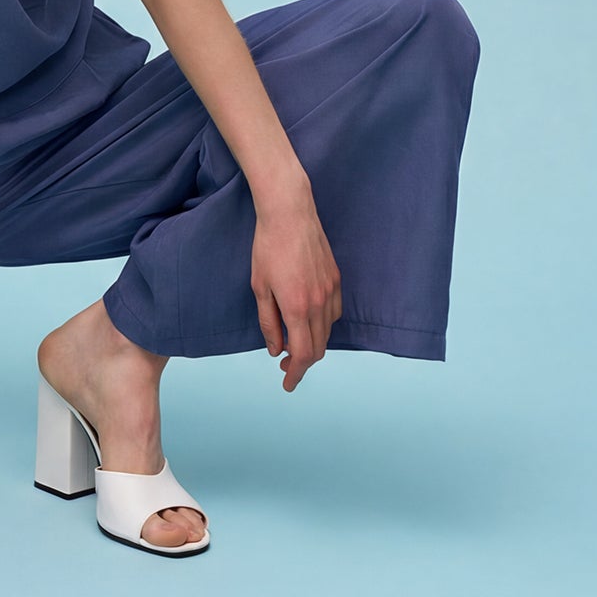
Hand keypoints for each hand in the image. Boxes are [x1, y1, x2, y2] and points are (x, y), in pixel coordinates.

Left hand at [251, 185, 342, 392]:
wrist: (289, 212)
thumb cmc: (268, 247)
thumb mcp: (259, 287)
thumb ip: (268, 322)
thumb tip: (276, 350)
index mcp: (297, 307)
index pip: (303, 354)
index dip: (296, 374)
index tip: (287, 384)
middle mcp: (320, 303)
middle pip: (318, 348)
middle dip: (302, 362)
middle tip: (285, 365)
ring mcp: (331, 290)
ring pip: (328, 332)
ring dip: (313, 343)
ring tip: (294, 342)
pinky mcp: (337, 278)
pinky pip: (334, 313)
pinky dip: (323, 325)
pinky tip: (308, 319)